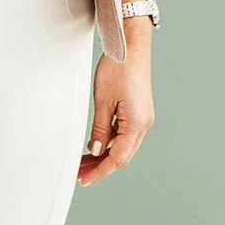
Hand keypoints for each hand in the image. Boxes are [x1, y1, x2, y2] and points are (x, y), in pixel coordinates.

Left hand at [77, 28, 154, 185]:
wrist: (130, 45)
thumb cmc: (118, 67)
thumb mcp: (103, 99)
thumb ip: (100, 128)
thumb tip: (96, 150)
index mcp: (136, 124)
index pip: (117, 158)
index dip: (100, 171)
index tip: (85, 178)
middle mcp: (144, 124)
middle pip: (122, 155)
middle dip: (101, 166)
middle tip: (80, 172)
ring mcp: (143, 117)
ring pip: (124, 145)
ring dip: (105, 154)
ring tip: (85, 160)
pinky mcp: (139, 110)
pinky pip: (125, 133)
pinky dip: (111, 141)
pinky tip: (97, 143)